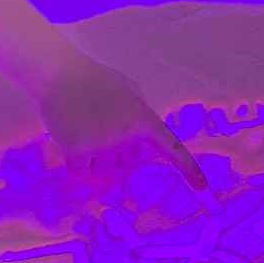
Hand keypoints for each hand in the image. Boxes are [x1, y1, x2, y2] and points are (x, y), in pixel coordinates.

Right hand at [36, 49, 206, 191]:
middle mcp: (127, 135)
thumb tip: (144, 145)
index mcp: (144, 118)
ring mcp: (104, 144)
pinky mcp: (79, 151)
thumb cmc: (93, 80)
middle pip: (126, 167)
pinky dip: (77, 168)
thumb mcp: (129, 92)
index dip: (189, 170)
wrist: (59, 73)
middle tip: (98, 130)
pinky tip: (72, 144)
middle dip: (114, 158)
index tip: (204, 189)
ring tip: (82, 131)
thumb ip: (139, 118)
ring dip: (93, 162)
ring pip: (103, 173)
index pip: (172, 148)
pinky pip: (82, 175)